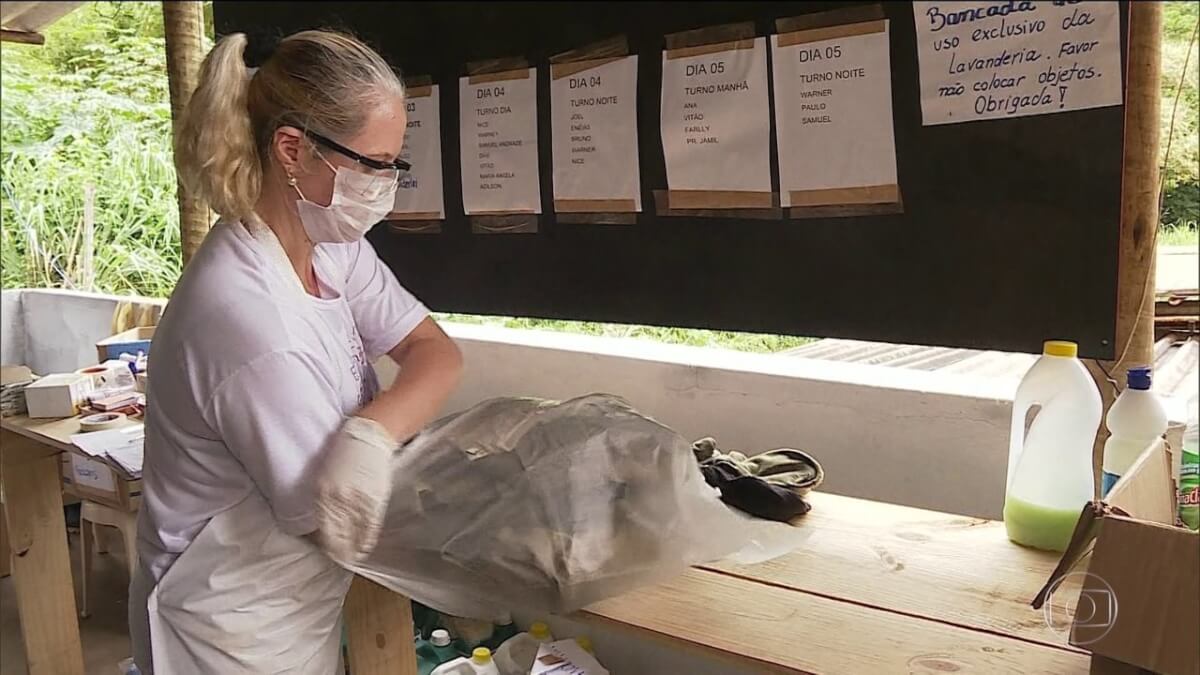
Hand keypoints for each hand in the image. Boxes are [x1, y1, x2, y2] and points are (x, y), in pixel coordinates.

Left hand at [313, 416, 395, 563]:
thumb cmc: (346, 452)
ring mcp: (357, 500)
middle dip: (337, 549)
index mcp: (322, 492)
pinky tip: (364, 548)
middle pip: (336, 532)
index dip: (324, 542)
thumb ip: (326, 496)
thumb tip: (322, 518)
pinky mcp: (374, 499)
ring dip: (351, 548)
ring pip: (352, 532)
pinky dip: (366, 538)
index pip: (322, 525)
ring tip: (351, 559)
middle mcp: (337, 499)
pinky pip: (369, 525)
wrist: (368, 436)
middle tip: (339, 561)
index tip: (326, 552)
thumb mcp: (327, 474)